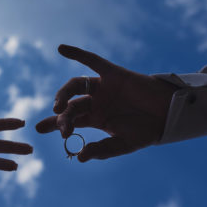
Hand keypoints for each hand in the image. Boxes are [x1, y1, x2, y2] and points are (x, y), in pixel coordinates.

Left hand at [35, 45, 176, 161]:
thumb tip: (80, 157)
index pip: (68, 121)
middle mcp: (95, 102)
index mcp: (95, 119)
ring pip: (76, 85)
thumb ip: (102, 150)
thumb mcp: (123, 144)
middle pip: (71, 106)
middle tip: (61, 127)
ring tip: (59, 106)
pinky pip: (92, 60)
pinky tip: (61, 49)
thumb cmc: (146, 130)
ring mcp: (102, 87)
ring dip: (64, 93)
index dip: (53, 124)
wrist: (168, 114)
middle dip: (62, 117)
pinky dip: (77, 53)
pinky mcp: (112, 73)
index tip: (38, 129)